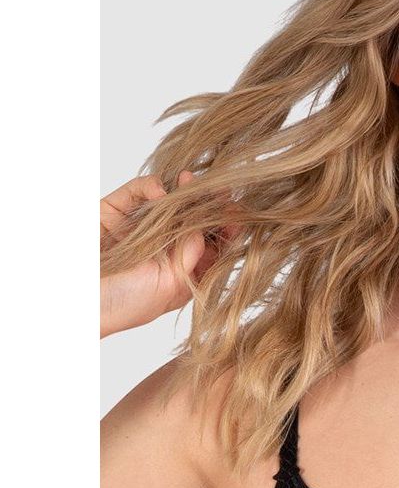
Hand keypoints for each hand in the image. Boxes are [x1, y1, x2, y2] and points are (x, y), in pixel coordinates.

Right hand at [100, 171, 239, 337]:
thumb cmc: (123, 304)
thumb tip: (204, 226)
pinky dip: (153, 187)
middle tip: (223, 191)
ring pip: (172, 202)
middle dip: (211, 204)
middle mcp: (164, 248)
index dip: (228, 228)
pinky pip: (140, 191)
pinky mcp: (117, 211)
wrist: (72, 300)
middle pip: (197, 219)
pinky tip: (161, 193)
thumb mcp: (171, 284)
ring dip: (186, 191)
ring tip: (193, 183)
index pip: (214, 245)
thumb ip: (192, 253)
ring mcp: (140, 228)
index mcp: (183, 271)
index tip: (238, 214)